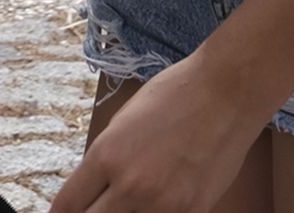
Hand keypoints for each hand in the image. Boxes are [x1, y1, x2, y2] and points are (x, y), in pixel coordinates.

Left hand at [50, 54, 264, 212]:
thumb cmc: (175, 95)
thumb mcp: (124, 121)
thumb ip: (106, 160)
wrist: (226, 93)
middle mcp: (131, 187)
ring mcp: (164, 206)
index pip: (67, 205)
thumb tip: (94, 191)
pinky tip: (156, 206)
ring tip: (128, 204)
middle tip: (95, 209)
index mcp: (107, 156)